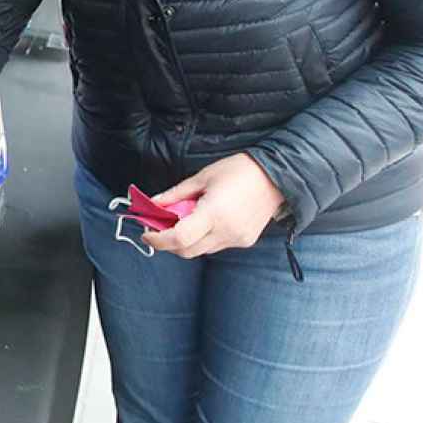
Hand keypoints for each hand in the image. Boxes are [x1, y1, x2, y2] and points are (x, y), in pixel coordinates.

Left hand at [140, 153, 285, 258]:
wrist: (276, 176)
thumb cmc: (238, 171)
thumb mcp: (201, 178)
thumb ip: (174, 195)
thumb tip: (152, 204)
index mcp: (213, 214)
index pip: (178, 238)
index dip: (158, 239)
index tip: (147, 232)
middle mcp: (226, 232)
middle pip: (187, 251)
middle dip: (168, 243)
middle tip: (158, 227)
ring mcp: (237, 239)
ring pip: (201, 251)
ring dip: (185, 241)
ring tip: (181, 222)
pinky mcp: (244, 242)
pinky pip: (216, 246)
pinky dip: (203, 239)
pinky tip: (203, 222)